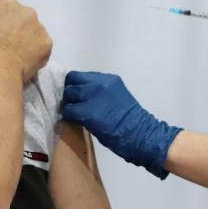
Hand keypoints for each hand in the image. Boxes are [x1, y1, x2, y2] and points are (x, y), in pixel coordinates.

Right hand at [0, 0, 51, 82]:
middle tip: (11, 45)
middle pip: (25, 18)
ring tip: (18, 56)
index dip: (3, 21)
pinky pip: (43, 48)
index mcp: (8, 3)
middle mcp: (27, 11)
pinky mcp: (47, 43)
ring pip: (36, 33)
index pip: (8, 7)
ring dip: (30, 41)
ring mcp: (40, 27)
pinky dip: (37, 55)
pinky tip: (26, 63)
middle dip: (20, 28)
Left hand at [61, 71, 180, 178]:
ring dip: (69, 103)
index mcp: (108, 79)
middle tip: (73, 103)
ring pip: (69, 93)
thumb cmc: (130, 120)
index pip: (82, 75)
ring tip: (74, 112)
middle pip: (73, 80)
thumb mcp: (116, 96)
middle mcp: (99, 83)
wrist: (138, 133)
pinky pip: (69, 109)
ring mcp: (92, 96)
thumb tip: (84, 95)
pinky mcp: (86, 111)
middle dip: (71, 92)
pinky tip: (75, 120)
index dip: (76, 84)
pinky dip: (69, 115)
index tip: (76, 94)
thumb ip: (101, 91)